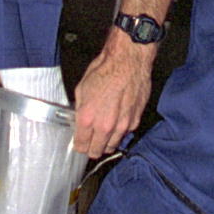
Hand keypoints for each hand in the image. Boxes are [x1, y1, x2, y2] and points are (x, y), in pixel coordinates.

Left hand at [73, 37, 155, 157]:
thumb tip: (79, 120)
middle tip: (91, 141)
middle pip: (96, 151)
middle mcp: (105, 126)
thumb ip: (80, 109)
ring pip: (112, 146)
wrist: (128, 61)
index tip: (80, 143)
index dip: (79, 145)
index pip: (81, 145)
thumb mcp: (82, 88)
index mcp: (87, 118)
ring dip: (106, 142)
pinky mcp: (135, 121)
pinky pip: (125, 134)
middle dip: (92, 148)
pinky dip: (120, 131)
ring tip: (104, 133)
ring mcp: (122, 126)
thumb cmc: (105, 70)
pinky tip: (117, 120)